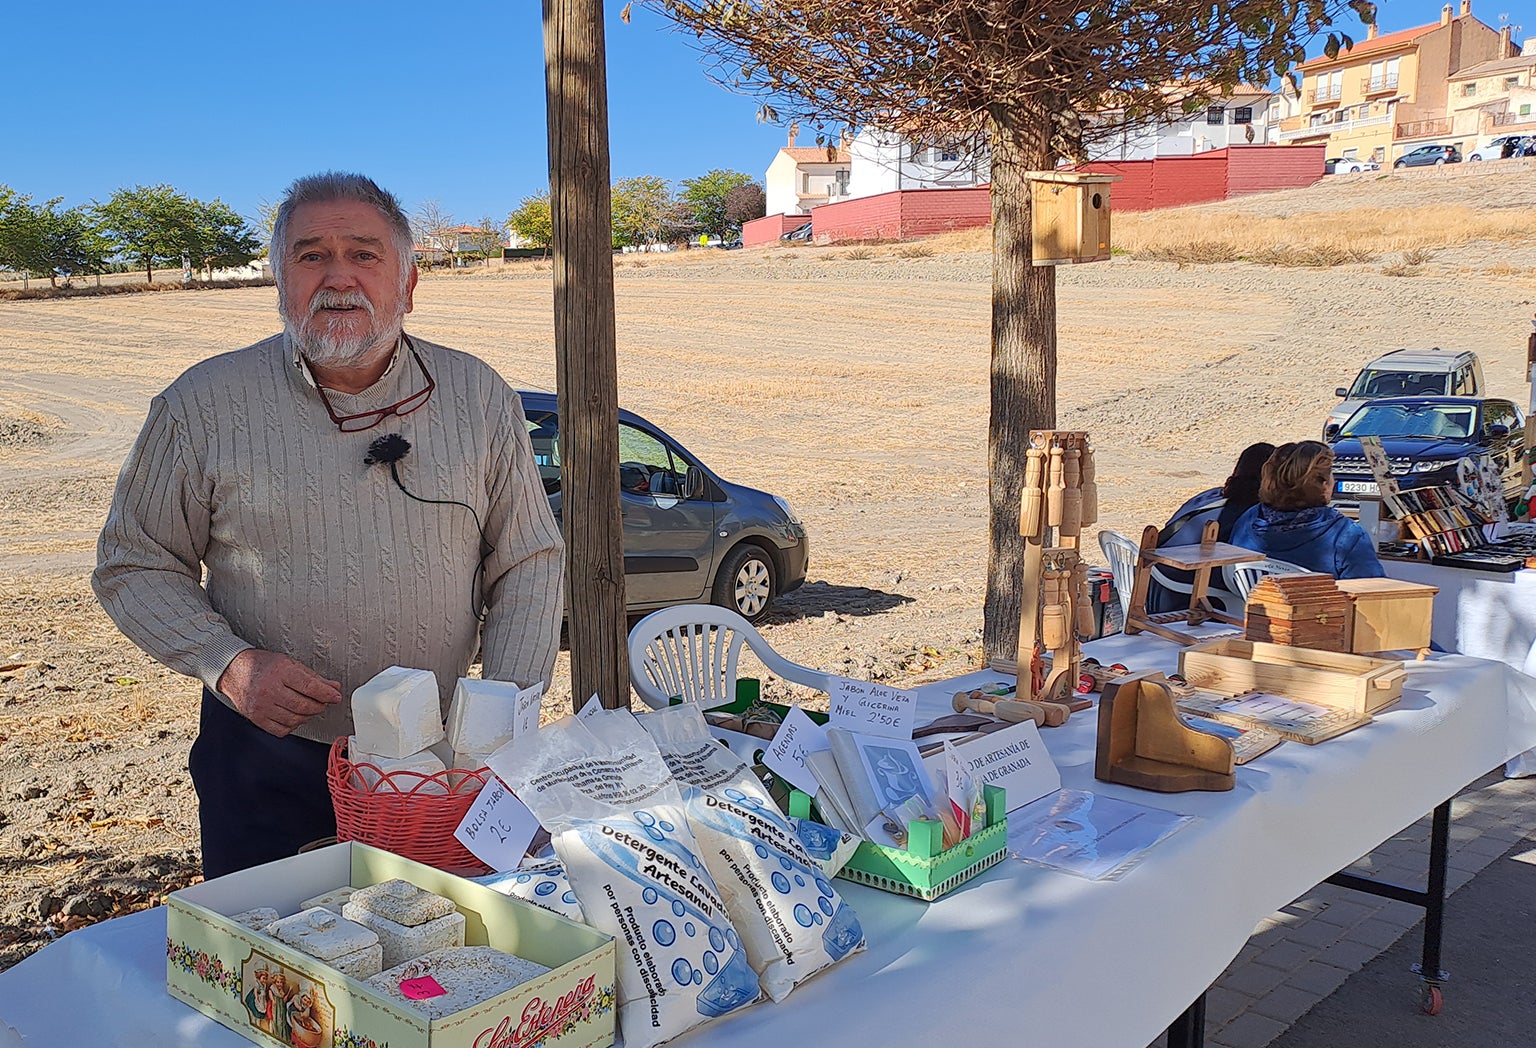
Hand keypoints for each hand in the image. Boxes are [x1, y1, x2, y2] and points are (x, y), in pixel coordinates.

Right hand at [217, 649, 341, 736]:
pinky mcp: (256, 718)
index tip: (336, 696)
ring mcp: (261, 706)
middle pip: (304, 706)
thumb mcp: (289, 664)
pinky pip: (281, 730)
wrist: (234, 671)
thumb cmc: (262, 665)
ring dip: (307, 716)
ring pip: (295, 719)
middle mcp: (269, 690)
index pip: (310, 687)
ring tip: (309, 708)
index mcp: (280, 673)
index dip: (327, 694)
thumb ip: (313, 677)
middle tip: (323, 701)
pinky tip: (293, 716)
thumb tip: (333, 687)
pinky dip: (292, 725)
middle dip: (319, 705)